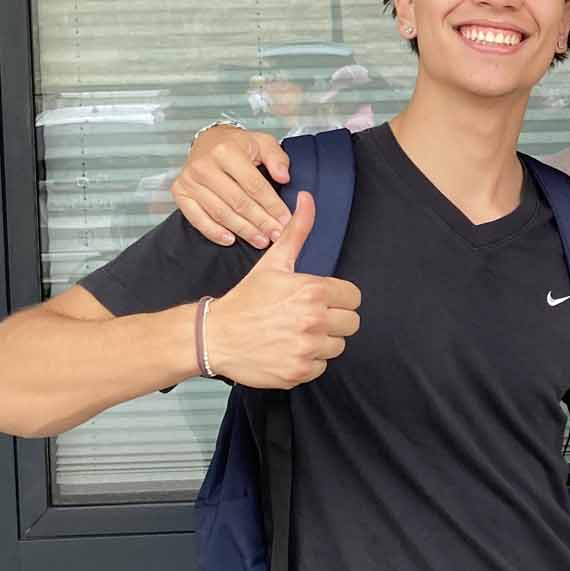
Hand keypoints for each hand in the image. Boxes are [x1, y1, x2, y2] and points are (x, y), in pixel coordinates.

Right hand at [173, 126, 290, 248]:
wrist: (208, 140)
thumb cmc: (237, 144)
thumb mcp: (262, 142)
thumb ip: (277, 158)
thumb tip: (284, 177)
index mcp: (226, 151)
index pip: (254, 185)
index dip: (272, 205)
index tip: (285, 220)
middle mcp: (205, 166)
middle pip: (238, 201)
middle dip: (260, 222)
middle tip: (275, 235)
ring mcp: (190, 180)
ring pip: (220, 212)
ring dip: (242, 230)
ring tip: (260, 240)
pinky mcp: (180, 192)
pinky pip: (197, 218)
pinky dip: (213, 232)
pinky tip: (230, 239)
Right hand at [205, 193, 360, 389]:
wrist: (215, 335)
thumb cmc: (246, 298)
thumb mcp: (273, 262)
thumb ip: (297, 231)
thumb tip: (308, 198)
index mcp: (314, 291)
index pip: (353, 297)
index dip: (339, 298)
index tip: (321, 300)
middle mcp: (314, 321)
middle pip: (350, 323)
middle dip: (334, 320)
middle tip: (309, 317)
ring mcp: (307, 349)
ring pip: (337, 346)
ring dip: (322, 341)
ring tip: (296, 333)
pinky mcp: (299, 372)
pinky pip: (321, 367)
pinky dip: (308, 362)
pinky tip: (289, 350)